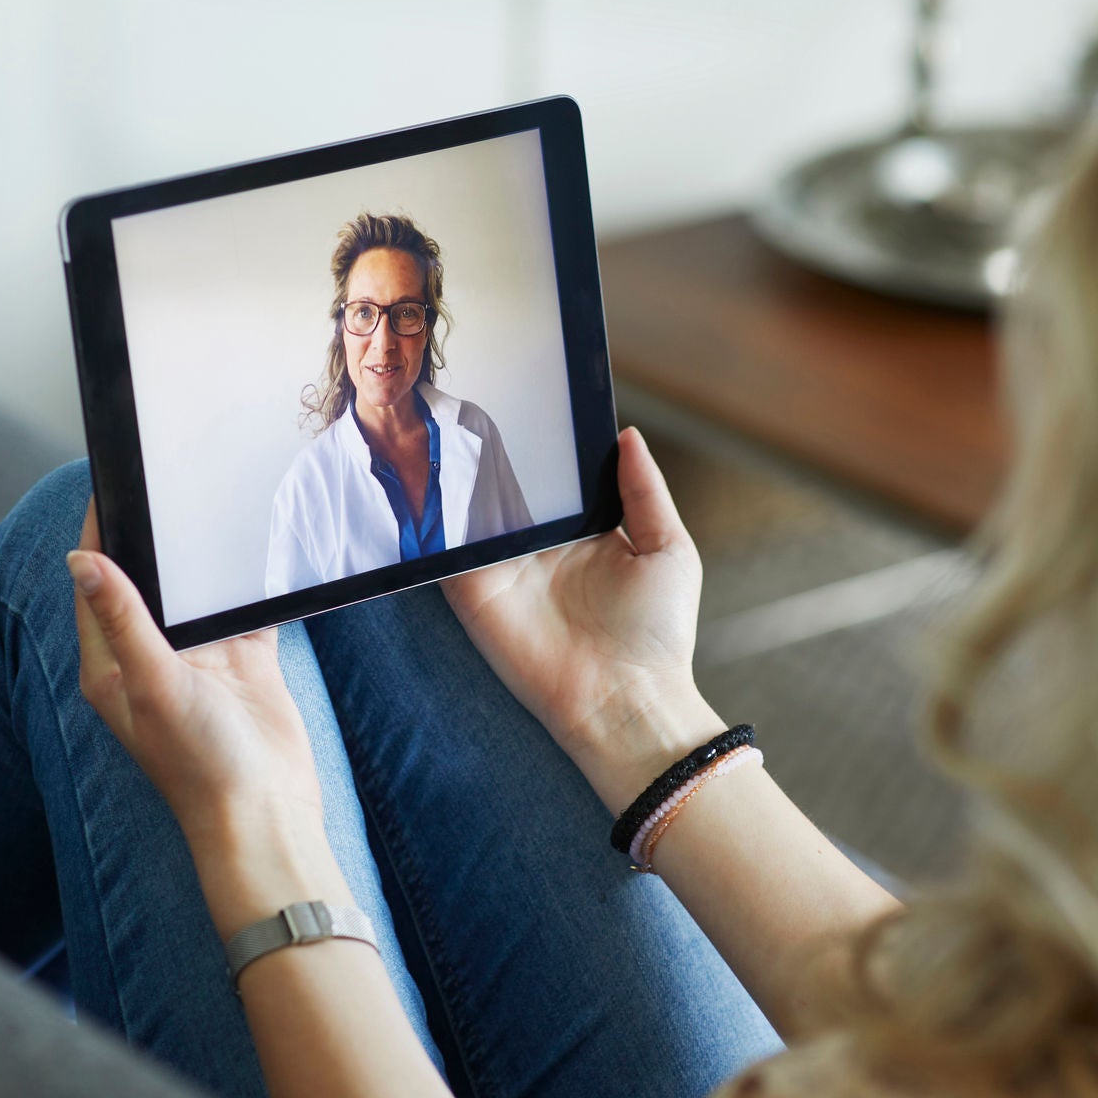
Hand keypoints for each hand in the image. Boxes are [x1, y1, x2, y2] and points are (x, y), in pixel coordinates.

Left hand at [65, 491, 327, 865]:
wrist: (267, 813)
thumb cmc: (199, 763)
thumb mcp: (153, 683)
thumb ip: (123, 619)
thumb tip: (80, 559)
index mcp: (111, 665)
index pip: (94, 584)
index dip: (98, 533)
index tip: (108, 484)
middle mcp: (151, 658)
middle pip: (144, 581)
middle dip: (151, 537)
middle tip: (163, 478)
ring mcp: (200, 660)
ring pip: (194, 591)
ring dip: (200, 558)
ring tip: (206, 499)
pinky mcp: (244, 663)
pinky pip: (243, 609)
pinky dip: (249, 584)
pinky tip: (257, 548)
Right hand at [442, 427, 724, 812]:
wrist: (624, 701)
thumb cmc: (657, 634)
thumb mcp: (668, 548)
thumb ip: (644, 491)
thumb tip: (627, 435)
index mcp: (584, 533)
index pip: (556, 480)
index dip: (545, 444)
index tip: (533, 395)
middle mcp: (539, 548)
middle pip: (508, 489)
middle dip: (493, 452)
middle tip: (479, 398)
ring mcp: (502, 570)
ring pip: (471, 512)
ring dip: (456, 479)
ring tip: (443, 428)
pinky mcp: (473, 594)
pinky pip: (446, 550)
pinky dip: (434, 521)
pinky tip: (428, 482)